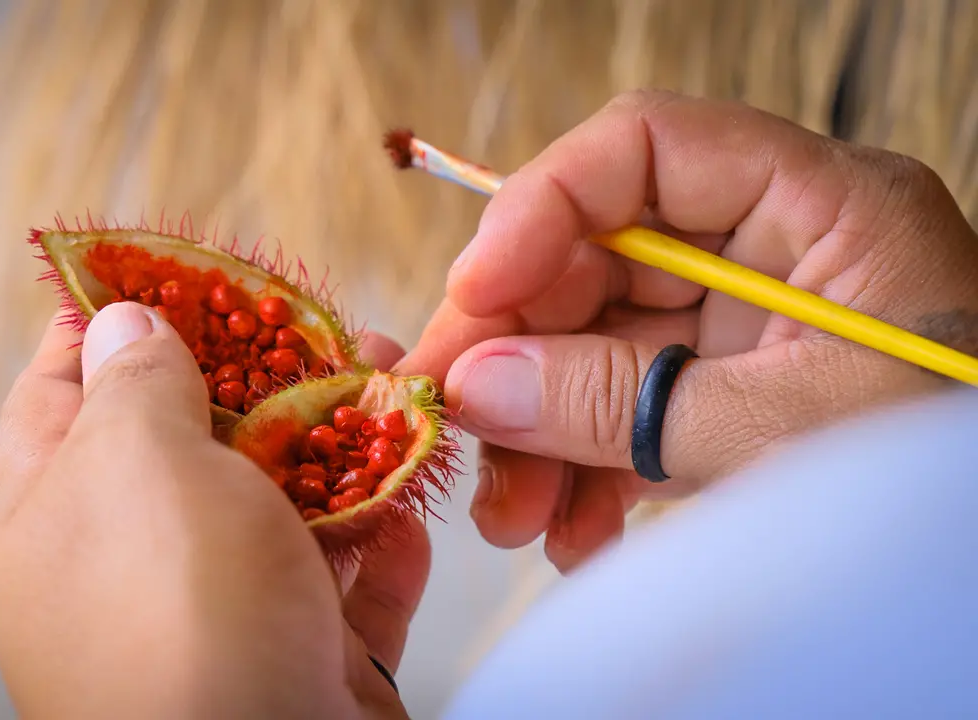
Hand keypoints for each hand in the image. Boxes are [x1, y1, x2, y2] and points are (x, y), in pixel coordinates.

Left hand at [0, 302, 427, 718]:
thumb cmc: (180, 621)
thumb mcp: (137, 464)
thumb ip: (134, 382)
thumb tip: (118, 323)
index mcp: (56, 522)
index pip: (57, 395)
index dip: (103, 323)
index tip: (163, 270)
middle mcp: (133, 569)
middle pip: (194, 443)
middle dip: (266, 378)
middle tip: (326, 327)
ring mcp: (223, 619)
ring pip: (285, 508)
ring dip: (348, 449)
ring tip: (401, 391)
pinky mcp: (303, 662)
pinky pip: (347, 583)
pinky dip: (383, 542)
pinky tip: (411, 505)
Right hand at [398, 90, 977, 572]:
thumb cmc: (934, 480)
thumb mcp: (777, 434)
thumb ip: (618, 403)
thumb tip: (474, 385)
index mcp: (822, 205)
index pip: (646, 147)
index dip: (540, 209)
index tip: (472, 296)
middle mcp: (772, 248)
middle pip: (597, 256)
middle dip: (518, 353)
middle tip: (453, 427)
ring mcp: (745, 324)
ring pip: (597, 343)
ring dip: (541, 431)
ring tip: (511, 519)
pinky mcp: (729, 390)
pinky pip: (629, 405)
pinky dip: (589, 468)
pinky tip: (571, 533)